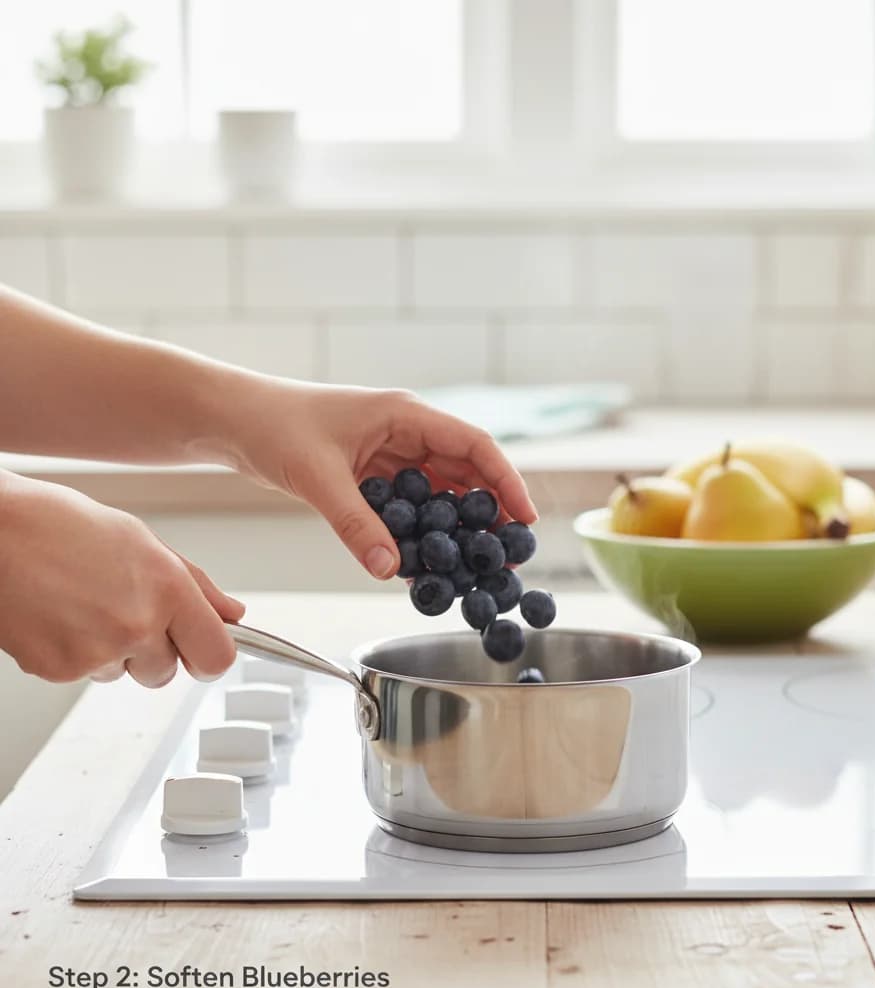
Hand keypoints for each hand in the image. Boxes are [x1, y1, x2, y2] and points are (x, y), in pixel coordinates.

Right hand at [0, 473, 242, 685]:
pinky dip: (75, 653)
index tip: (202, 647)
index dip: (209, 655)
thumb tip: (232, 614)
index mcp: (168, 590)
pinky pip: (83, 675)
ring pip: (124, 673)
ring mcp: (96, 652)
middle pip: (167, 673)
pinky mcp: (56, 670)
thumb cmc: (62, 525)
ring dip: (112, 650)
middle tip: (122, 609)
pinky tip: (60, 614)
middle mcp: (137, 626)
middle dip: (153, 650)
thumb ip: (197, 586)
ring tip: (84, 602)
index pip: (217, 657)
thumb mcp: (145, 542)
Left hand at [219, 382, 537, 578]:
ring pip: (439, 494)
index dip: (506, 482)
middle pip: (465, 473)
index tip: (526, 519)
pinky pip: (409, 508)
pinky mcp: (372, 477)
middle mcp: (406, 432)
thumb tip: (389, 569)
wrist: (231, 420)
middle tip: (506, 554)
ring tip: (475, 565)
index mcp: (405, 414)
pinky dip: (419, 534)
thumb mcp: (317, 475)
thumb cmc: (272, 425)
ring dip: (455, 528)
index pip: (475, 445)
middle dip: (489, 513)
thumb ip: (355, 523)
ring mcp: (390, 455)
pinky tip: (424, 564)